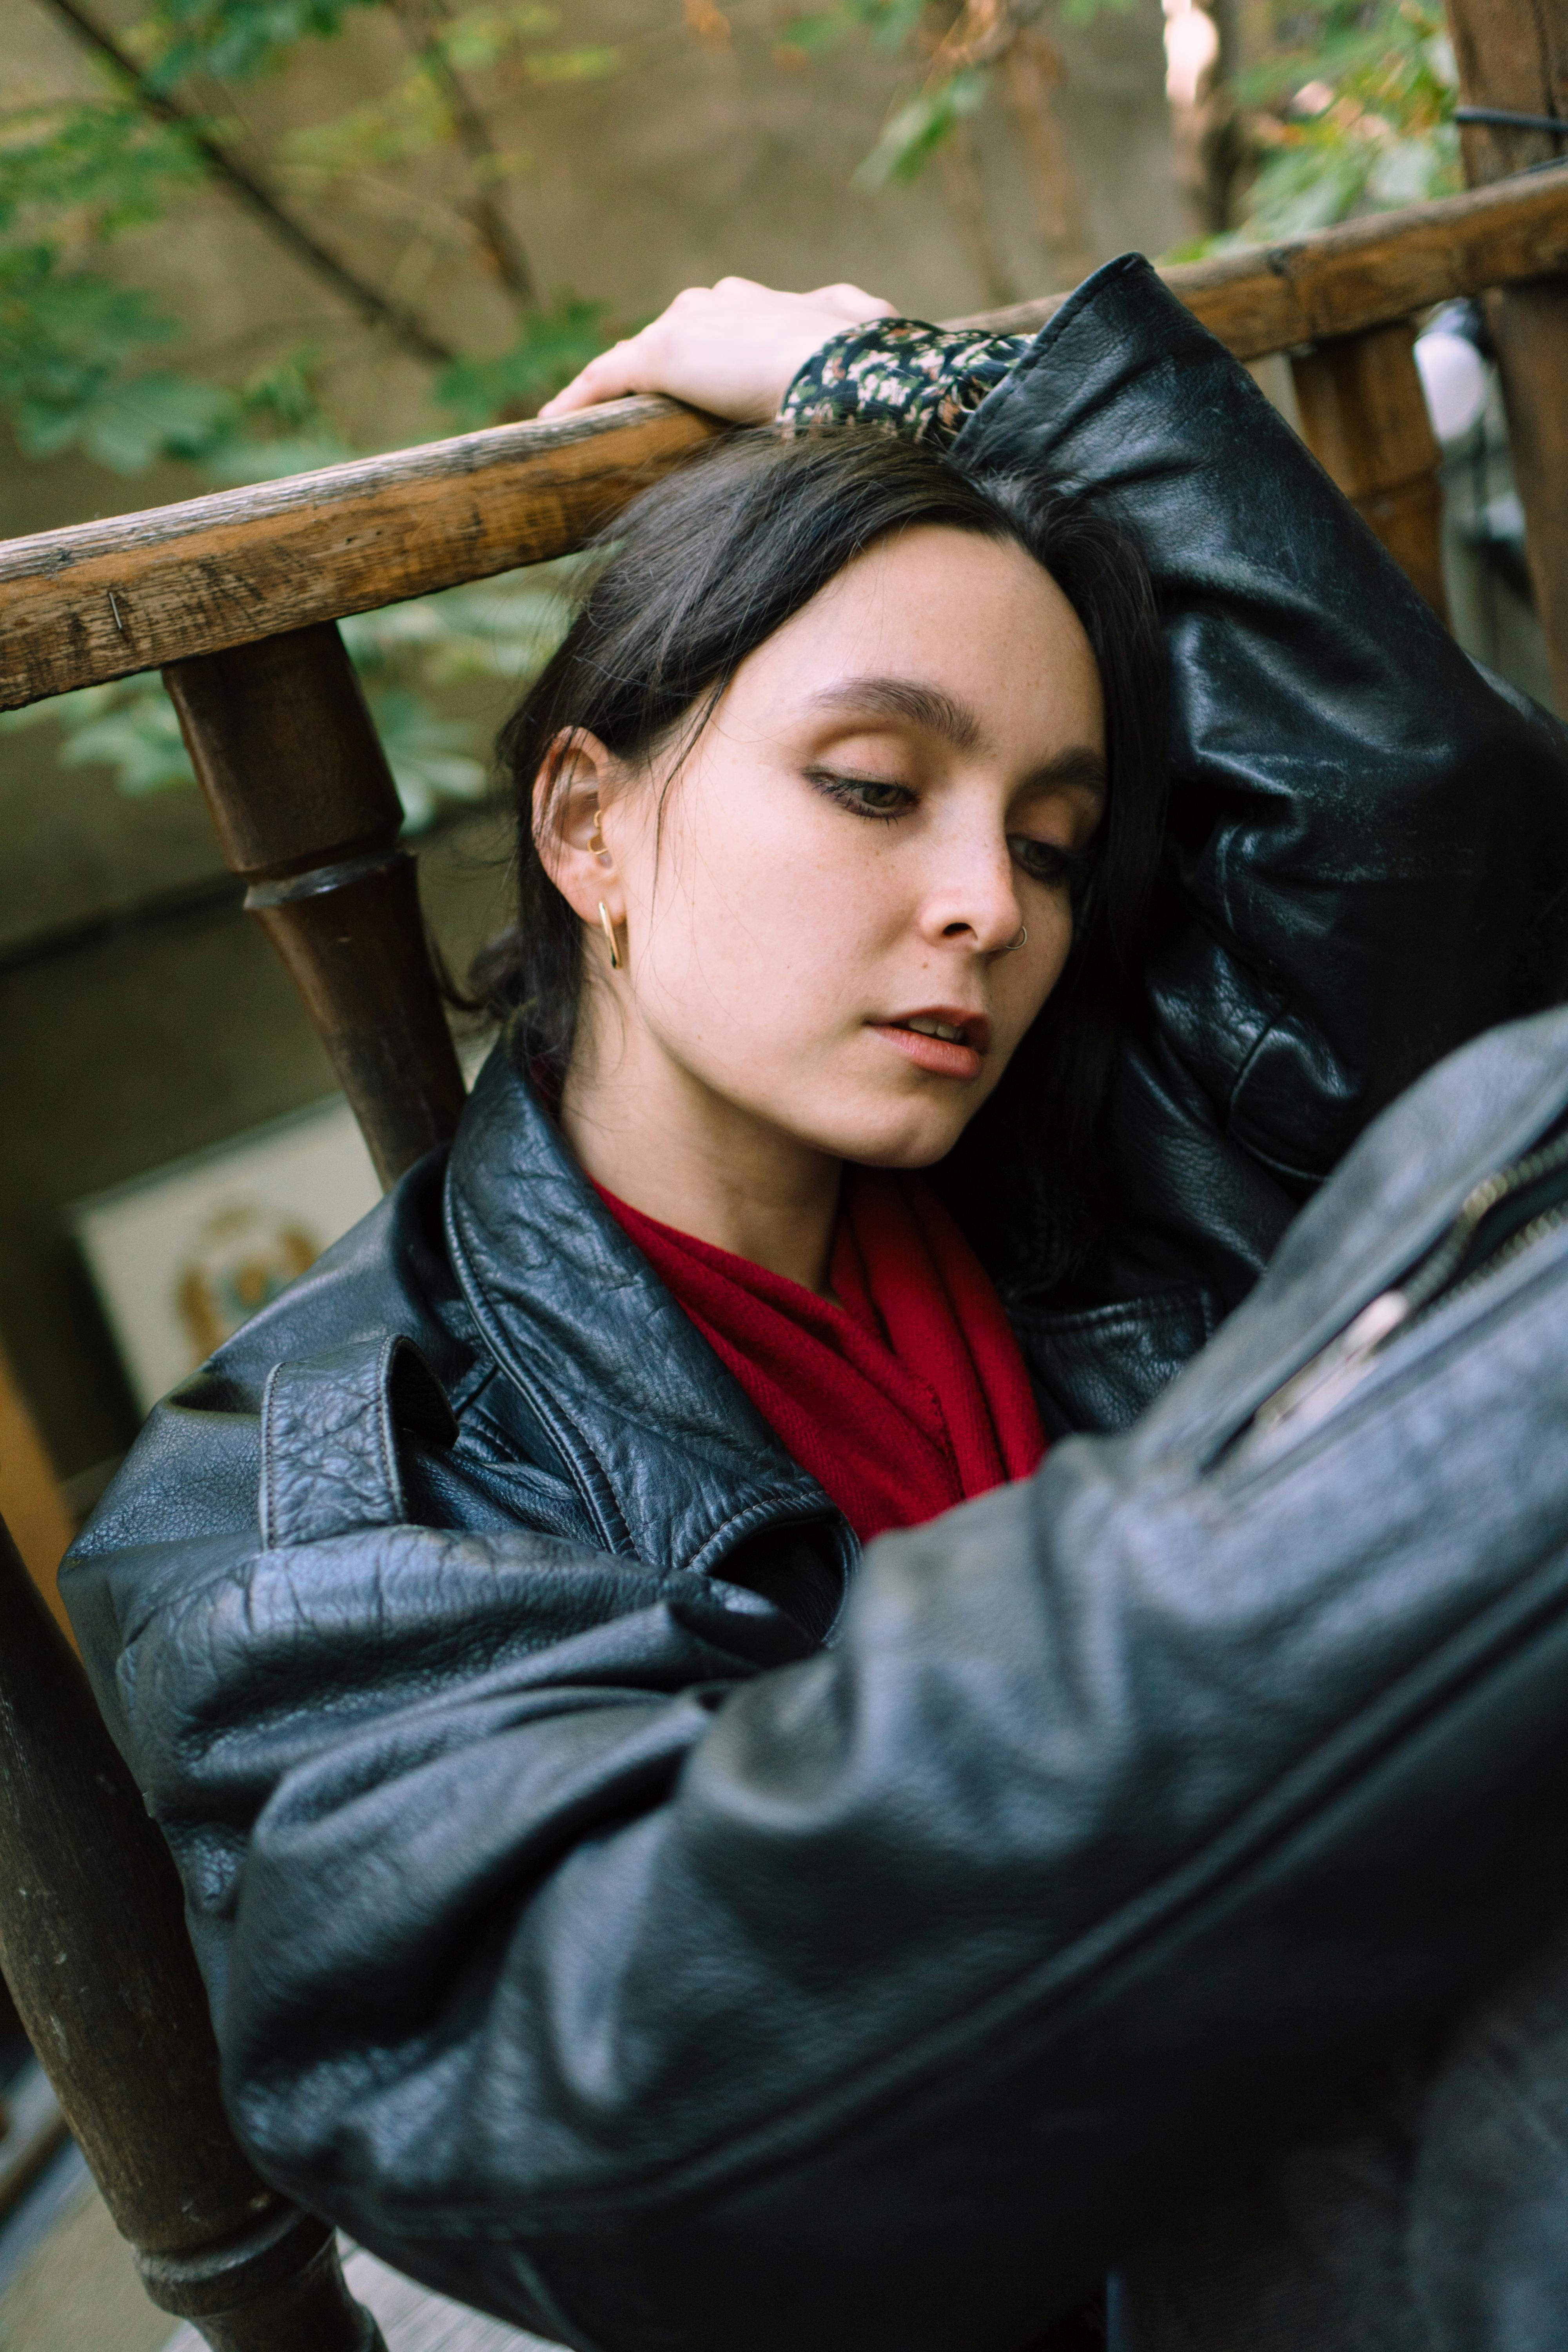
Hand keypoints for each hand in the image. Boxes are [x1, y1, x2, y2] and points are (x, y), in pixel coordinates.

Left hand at [538, 276, 897, 425]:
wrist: (845, 368)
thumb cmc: (867, 357)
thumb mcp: (871, 327)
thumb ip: (859, 319)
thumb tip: (884, 317)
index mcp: (767, 302)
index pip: (724, 319)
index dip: (711, 348)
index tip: (705, 376)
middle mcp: (721, 302)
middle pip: (676, 331)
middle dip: (662, 364)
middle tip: (646, 404)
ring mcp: (688, 325)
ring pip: (636, 353)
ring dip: (615, 383)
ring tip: (591, 415)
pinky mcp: (660, 354)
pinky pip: (605, 377)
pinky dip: (579, 397)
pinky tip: (552, 423)